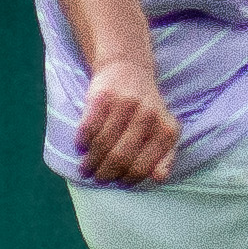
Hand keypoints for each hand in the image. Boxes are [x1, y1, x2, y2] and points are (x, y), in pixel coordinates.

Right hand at [75, 63, 182, 187]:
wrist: (127, 67)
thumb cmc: (145, 107)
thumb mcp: (163, 129)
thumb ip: (164, 156)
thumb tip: (158, 178)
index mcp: (166, 129)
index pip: (143, 167)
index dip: (128, 179)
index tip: (118, 181)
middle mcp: (148, 116)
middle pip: (120, 158)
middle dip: (105, 174)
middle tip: (98, 178)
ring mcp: (124, 105)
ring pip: (102, 145)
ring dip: (90, 162)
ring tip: (86, 167)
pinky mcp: (102, 97)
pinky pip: (88, 129)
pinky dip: (82, 142)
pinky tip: (81, 146)